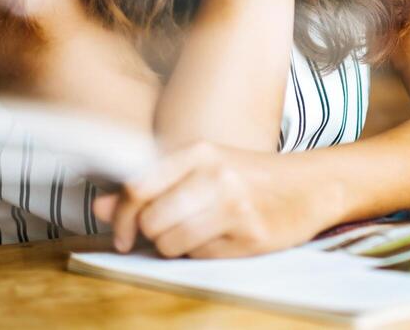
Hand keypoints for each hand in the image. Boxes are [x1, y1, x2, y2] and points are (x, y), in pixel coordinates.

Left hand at [94, 141, 328, 258]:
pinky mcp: (250, 235)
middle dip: (151, 237)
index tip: (123, 237)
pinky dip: (203, 255)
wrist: (311, 186)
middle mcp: (215, 174)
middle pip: (151, 220)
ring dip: (176, 248)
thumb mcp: (202, 169)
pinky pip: (202, 257)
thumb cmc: (250, 177)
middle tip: (167, 235)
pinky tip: (222, 240)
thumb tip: (99, 208)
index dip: (121, 218)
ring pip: (172, 243)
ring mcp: (234, 205)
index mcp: (199, 152)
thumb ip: (150, 187)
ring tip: (196, 235)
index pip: (138, 187)